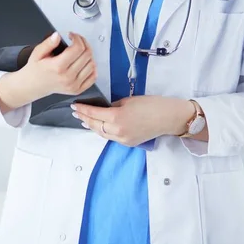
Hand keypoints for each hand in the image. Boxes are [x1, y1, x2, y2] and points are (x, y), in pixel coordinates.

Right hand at [21, 31, 97, 99]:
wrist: (33, 85)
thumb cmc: (36, 70)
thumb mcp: (37, 53)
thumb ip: (48, 43)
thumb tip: (57, 35)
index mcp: (57, 67)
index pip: (78, 48)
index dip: (77, 38)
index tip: (72, 35)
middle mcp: (67, 77)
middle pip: (87, 55)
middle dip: (84, 43)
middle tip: (77, 40)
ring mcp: (73, 85)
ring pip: (92, 64)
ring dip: (88, 55)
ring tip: (80, 51)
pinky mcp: (77, 90)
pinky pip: (93, 77)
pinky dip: (91, 68)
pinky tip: (84, 63)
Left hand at [71, 96, 194, 146]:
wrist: (169, 117)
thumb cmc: (151, 104)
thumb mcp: (128, 100)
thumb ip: (113, 105)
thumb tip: (103, 109)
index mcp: (116, 117)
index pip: (93, 113)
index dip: (82, 109)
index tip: (74, 105)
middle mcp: (117, 131)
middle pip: (94, 125)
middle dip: (84, 118)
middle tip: (76, 112)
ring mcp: (122, 139)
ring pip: (101, 133)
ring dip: (91, 126)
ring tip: (83, 119)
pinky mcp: (128, 143)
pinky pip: (110, 137)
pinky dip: (102, 131)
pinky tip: (98, 126)